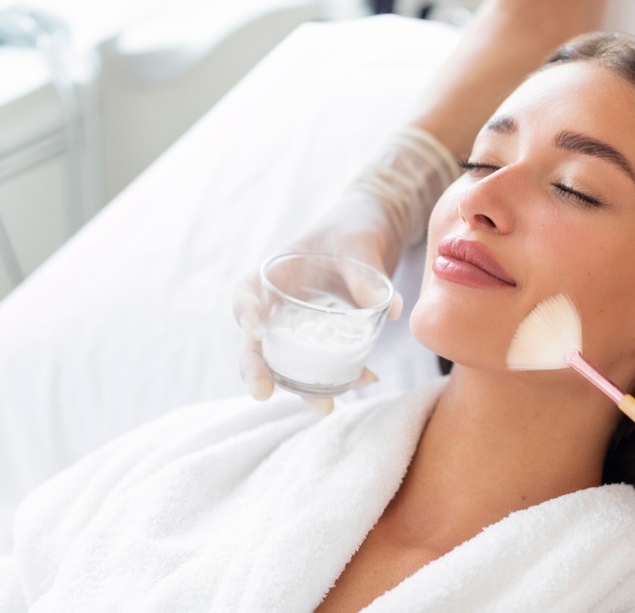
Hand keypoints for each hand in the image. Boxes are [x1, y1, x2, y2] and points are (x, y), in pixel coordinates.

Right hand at [232, 192, 404, 401]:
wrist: (374, 231)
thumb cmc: (354, 228)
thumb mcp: (360, 243)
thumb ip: (366, 273)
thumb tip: (389, 308)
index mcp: (275, 273)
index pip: (246, 294)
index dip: (245, 312)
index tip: (254, 328)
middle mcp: (280, 305)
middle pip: (256, 342)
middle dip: (256, 370)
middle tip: (263, 393)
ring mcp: (301, 326)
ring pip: (290, 362)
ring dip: (303, 387)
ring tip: (325, 407)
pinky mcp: (327, 338)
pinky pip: (327, 362)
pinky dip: (343, 374)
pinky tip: (366, 378)